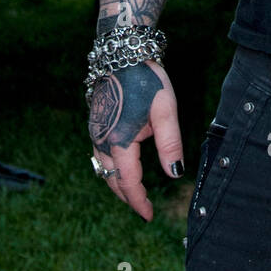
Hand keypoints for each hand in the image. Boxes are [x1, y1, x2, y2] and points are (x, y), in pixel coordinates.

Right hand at [87, 60, 183, 221]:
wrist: (123, 54)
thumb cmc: (147, 80)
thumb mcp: (166, 110)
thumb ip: (170, 144)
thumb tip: (175, 175)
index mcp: (119, 140)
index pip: (128, 182)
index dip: (139, 201)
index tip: (149, 216)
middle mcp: (101, 140)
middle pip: (112, 179)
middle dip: (128, 196)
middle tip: (144, 209)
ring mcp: (95, 132)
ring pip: (104, 168)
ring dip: (118, 183)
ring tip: (136, 193)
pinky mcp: (95, 124)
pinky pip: (100, 155)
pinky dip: (112, 168)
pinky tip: (125, 168)